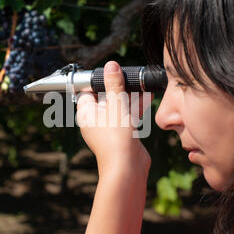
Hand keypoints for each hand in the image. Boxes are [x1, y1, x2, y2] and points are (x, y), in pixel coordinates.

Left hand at [76, 61, 152, 177]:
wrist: (127, 167)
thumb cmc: (115, 138)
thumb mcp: (116, 104)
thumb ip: (114, 84)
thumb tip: (110, 66)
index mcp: (86, 113)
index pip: (87, 91)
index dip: (97, 81)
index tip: (109, 72)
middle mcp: (95, 121)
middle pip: (104, 98)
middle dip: (118, 87)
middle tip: (128, 76)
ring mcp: (109, 128)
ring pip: (118, 107)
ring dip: (130, 96)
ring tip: (141, 84)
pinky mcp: (121, 134)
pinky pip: (127, 116)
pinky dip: (135, 107)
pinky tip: (147, 96)